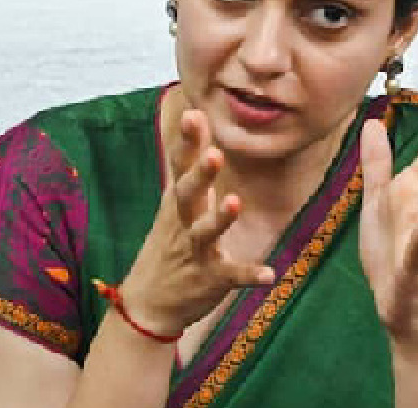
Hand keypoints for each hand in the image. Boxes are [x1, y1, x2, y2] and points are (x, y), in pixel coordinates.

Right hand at [117, 110, 274, 336]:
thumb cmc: (169, 242)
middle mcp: (183, 223)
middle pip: (188, 194)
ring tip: (235, 202)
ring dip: (220, 219)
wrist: (148, 303)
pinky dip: (248, 275)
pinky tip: (269, 275)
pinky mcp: (209, 279)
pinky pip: (230, 276)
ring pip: (205, 233)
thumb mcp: (177, 201)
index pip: (180, 166)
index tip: (193, 114)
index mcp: (178, 202)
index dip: (187, 142)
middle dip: (200, 174)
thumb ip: (190, 162)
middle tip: (215, 154)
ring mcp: (195, 252)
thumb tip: (196, 115)